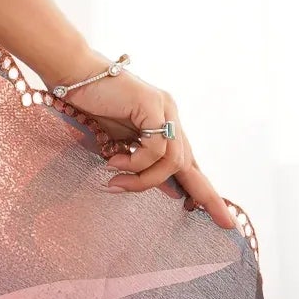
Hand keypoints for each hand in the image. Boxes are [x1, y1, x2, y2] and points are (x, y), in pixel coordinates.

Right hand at [69, 69, 234, 231]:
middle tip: (224, 224)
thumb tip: (156, 186)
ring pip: (172, 161)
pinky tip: (113, 161)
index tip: (225, 220)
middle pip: (189, 164)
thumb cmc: (89, 106)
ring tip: (116, 181)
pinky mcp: (154, 105)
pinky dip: (135, 162)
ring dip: (144, 179)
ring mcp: (165, 109)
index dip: (205, 191)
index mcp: (163, 125)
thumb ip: (137, 159)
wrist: (73, 75)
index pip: (188, 162)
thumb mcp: (117, 142)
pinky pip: (156, 148)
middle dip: (205, 195)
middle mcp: (170, 116)